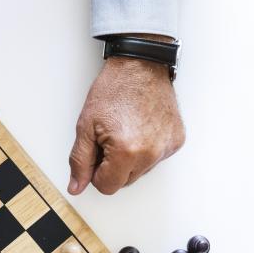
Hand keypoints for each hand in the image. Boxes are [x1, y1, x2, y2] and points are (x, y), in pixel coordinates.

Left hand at [68, 50, 184, 195]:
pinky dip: (146, 150)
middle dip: (113, 167)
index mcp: (126, 152)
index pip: (107, 187)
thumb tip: (77, 187)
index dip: (96, 173)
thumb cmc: (114, 89)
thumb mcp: (85, 126)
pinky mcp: (176, 141)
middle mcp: (151, 153)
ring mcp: (166, 148)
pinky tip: (140, 129)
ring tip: (126, 132)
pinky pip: (155, 159)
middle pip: (124, 182)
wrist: (141, 65)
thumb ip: (80, 161)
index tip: (96, 154)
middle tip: (109, 139)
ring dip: (130, 160)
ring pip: (141, 172)